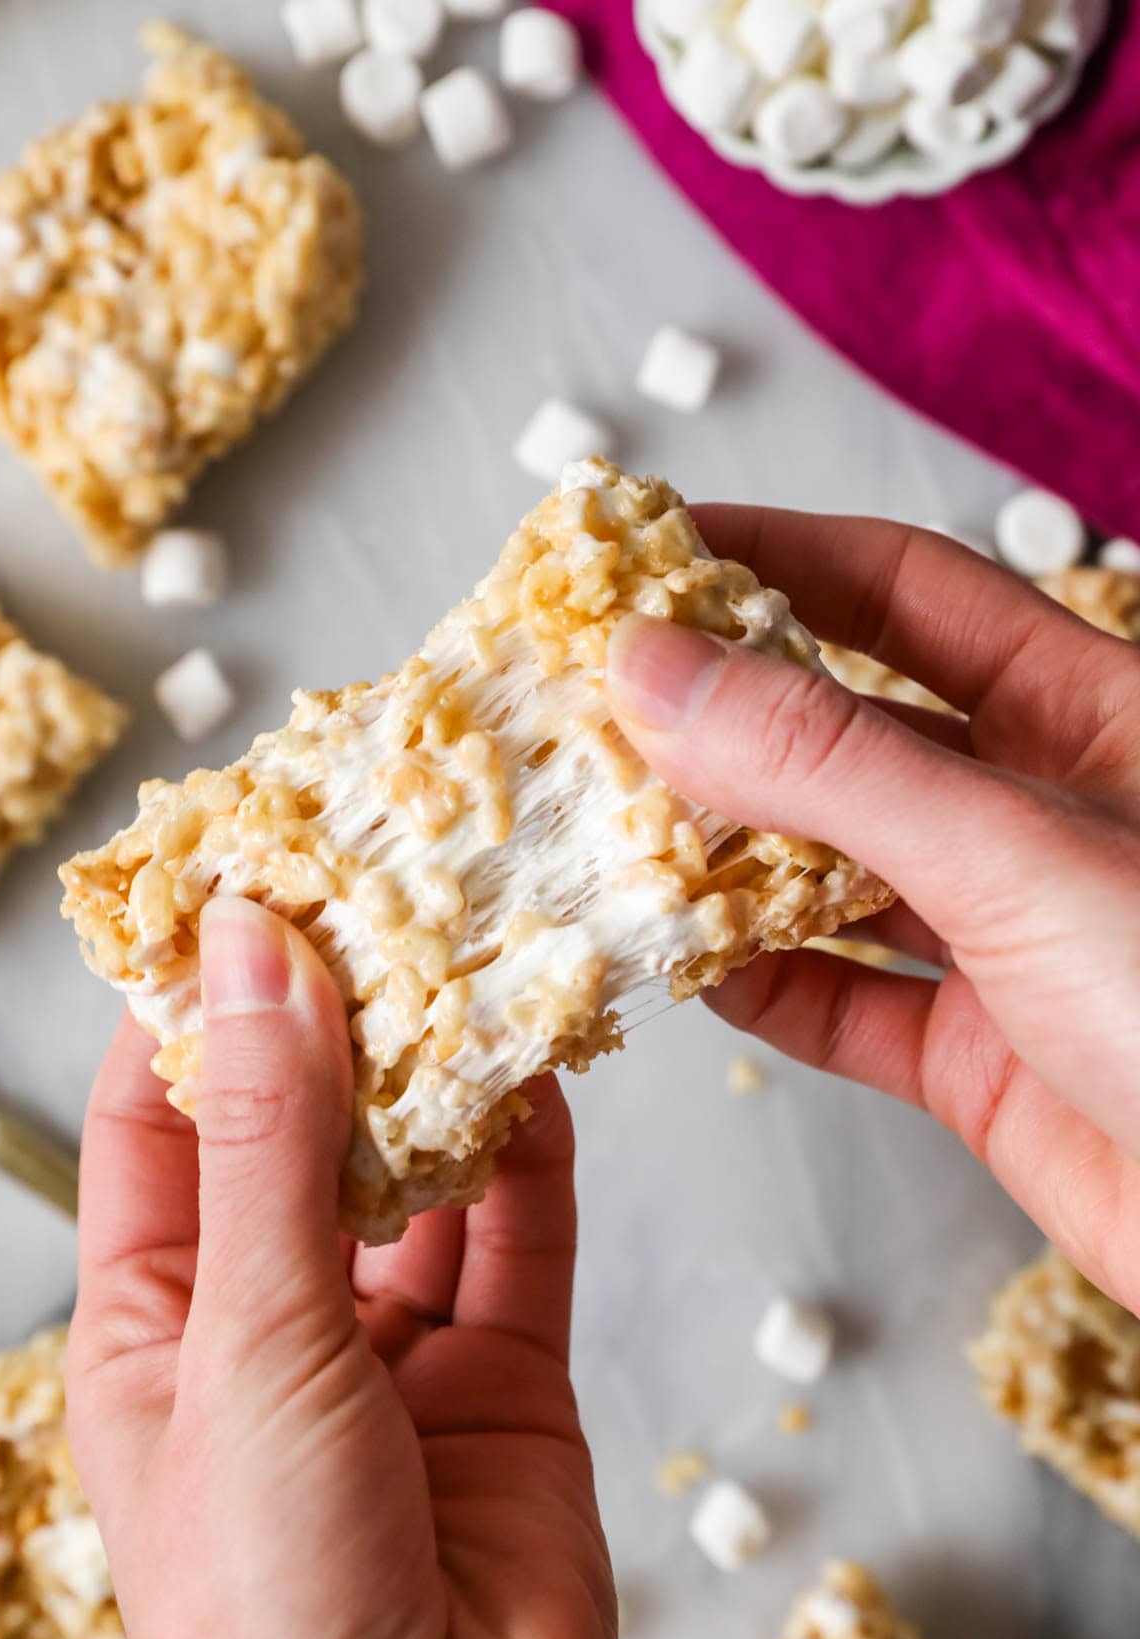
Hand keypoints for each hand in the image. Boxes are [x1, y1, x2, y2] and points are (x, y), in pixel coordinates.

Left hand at [67, 898, 629, 1638]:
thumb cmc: (272, 1616)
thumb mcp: (250, 1343)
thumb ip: (272, 1142)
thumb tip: (258, 954)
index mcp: (155, 1329)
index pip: (163, 1123)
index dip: (199, 1002)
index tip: (247, 883)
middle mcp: (271, 1332)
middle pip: (303, 1135)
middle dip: (342, 1022)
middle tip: (383, 894)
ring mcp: (392, 1360)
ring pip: (420, 1178)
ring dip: (445, 1078)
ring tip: (471, 958)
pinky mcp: (503, 1388)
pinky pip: (516, 1244)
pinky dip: (531, 1157)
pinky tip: (539, 1073)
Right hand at [607, 508, 1139, 1314]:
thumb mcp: (1021, 850)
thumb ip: (832, 765)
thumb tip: (656, 669)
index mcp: (1086, 712)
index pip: (902, 590)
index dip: (772, 555)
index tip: (641, 547)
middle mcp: (1037, 813)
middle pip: (845, 729)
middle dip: (719, 715)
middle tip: (585, 703)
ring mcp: (1006, 939)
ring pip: (828, 871)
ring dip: (720, 858)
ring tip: (603, 837)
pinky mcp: (981, 1059)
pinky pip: (841, 1004)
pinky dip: (761, 987)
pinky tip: (686, 971)